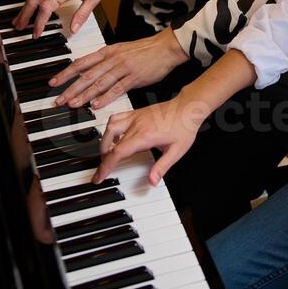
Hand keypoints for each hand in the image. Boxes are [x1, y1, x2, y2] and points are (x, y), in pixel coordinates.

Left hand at [49, 28, 187, 109]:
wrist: (165, 47)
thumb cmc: (144, 50)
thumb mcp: (121, 51)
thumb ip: (106, 61)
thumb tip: (90, 72)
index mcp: (107, 52)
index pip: (81, 62)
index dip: (66, 73)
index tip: (54, 82)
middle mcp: (112, 59)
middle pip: (87, 74)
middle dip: (71, 88)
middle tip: (59, 99)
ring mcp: (123, 68)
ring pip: (99, 82)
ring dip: (84, 94)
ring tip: (73, 104)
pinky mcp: (135, 77)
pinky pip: (117, 88)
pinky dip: (105, 97)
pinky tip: (96, 104)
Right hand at [93, 94, 207, 184]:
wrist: (188, 107)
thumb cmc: (184, 127)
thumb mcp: (177, 151)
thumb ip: (162, 167)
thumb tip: (152, 181)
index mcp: (145, 136)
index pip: (118, 153)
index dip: (105, 166)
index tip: (99, 177)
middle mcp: (136, 125)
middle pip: (110, 142)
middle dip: (103, 159)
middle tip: (103, 170)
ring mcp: (135, 117)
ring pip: (110, 128)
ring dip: (104, 142)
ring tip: (108, 154)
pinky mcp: (136, 112)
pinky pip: (116, 117)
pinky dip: (110, 128)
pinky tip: (115, 137)